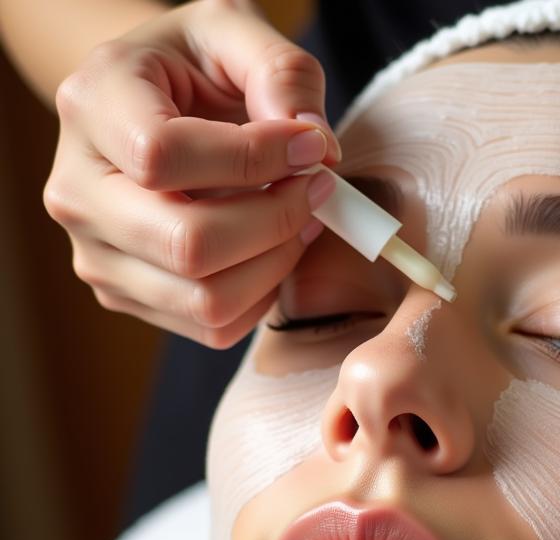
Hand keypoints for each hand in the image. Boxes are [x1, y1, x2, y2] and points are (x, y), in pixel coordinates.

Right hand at [42, 0, 341, 347]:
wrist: (151, 106)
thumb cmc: (194, 69)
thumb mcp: (235, 30)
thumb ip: (282, 72)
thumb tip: (317, 146)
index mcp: (91, 107)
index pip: (165, 157)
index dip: (255, 160)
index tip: (311, 147)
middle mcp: (77, 191)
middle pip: (188, 245)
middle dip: (277, 222)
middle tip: (318, 191)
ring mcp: (97, 255)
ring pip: (207, 299)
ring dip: (277, 265)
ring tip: (300, 218)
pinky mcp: (127, 298)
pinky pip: (214, 327)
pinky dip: (261, 295)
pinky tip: (270, 249)